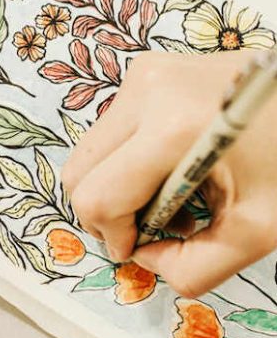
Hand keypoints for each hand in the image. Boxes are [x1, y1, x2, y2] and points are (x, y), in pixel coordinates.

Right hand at [62, 51, 276, 297]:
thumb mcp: (257, 231)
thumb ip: (193, 268)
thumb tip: (143, 258)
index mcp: (173, 129)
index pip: (97, 196)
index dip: (112, 235)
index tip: (142, 247)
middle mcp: (147, 91)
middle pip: (80, 172)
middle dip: (107, 212)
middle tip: (151, 227)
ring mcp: (144, 74)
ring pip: (90, 152)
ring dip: (117, 187)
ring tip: (171, 198)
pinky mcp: (147, 69)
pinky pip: (110, 130)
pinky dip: (128, 161)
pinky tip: (172, 170)